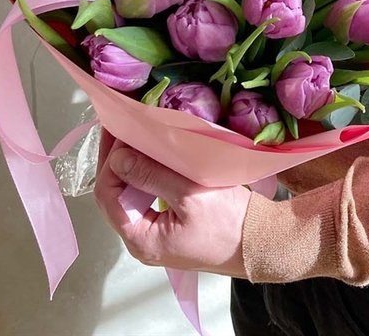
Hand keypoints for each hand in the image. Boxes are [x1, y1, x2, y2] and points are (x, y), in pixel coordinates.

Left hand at [94, 129, 250, 276]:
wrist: (260, 242)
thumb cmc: (230, 222)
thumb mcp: (190, 194)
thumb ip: (152, 175)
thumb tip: (119, 157)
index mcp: (141, 239)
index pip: (108, 195)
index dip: (111, 160)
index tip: (119, 130)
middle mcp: (142, 240)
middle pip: (115, 195)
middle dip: (117, 160)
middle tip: (121, 127)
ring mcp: (156, 234)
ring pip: (130, 195)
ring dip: (132, 165)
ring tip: (135, 136)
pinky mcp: (170, 226)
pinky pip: (148, 197)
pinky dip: (148, 174)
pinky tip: (154, 156)